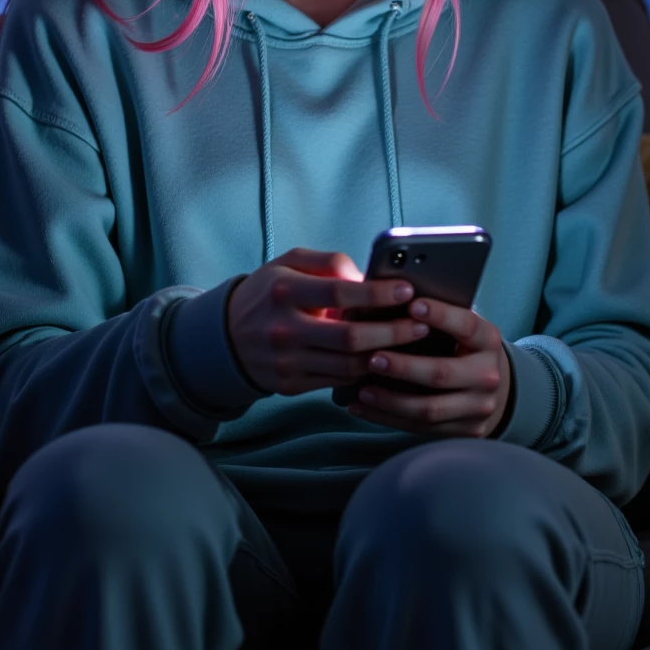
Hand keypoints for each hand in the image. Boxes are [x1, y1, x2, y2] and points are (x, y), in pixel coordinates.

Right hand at [225, 249, 433, 397]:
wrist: (226, 337)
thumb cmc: (269, 293)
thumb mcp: (288, 263)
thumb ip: (328, 262)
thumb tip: (367, 277)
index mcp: (283, 291)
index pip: (338, 292)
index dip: (376, 294)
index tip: (406, 291)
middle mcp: (284, 329)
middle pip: (350, 337)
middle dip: (393, 331)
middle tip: (423, 324)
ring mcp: (287, 362)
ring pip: (349, 365)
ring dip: (387, 356)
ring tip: (414, 344)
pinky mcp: (291, 386)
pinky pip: (338, 382)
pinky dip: (367, 374)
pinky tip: (389, 363)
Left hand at [349, 298, 511, 438]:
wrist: (493, 386)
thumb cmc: (462, 346)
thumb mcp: (460, 328)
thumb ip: (435, 319)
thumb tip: (388, 302)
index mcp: (487, 340)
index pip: (466, 325)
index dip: (440, 315)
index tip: (412, 304)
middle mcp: (488, 375)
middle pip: (441, 374)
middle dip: (404, 367)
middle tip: (372, 358)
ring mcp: (479, 407)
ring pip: (429, 409)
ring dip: (390, 400)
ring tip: (362, 390)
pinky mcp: (466, 430)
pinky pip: (421, 428)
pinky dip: (389, 419)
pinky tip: (364, 408)